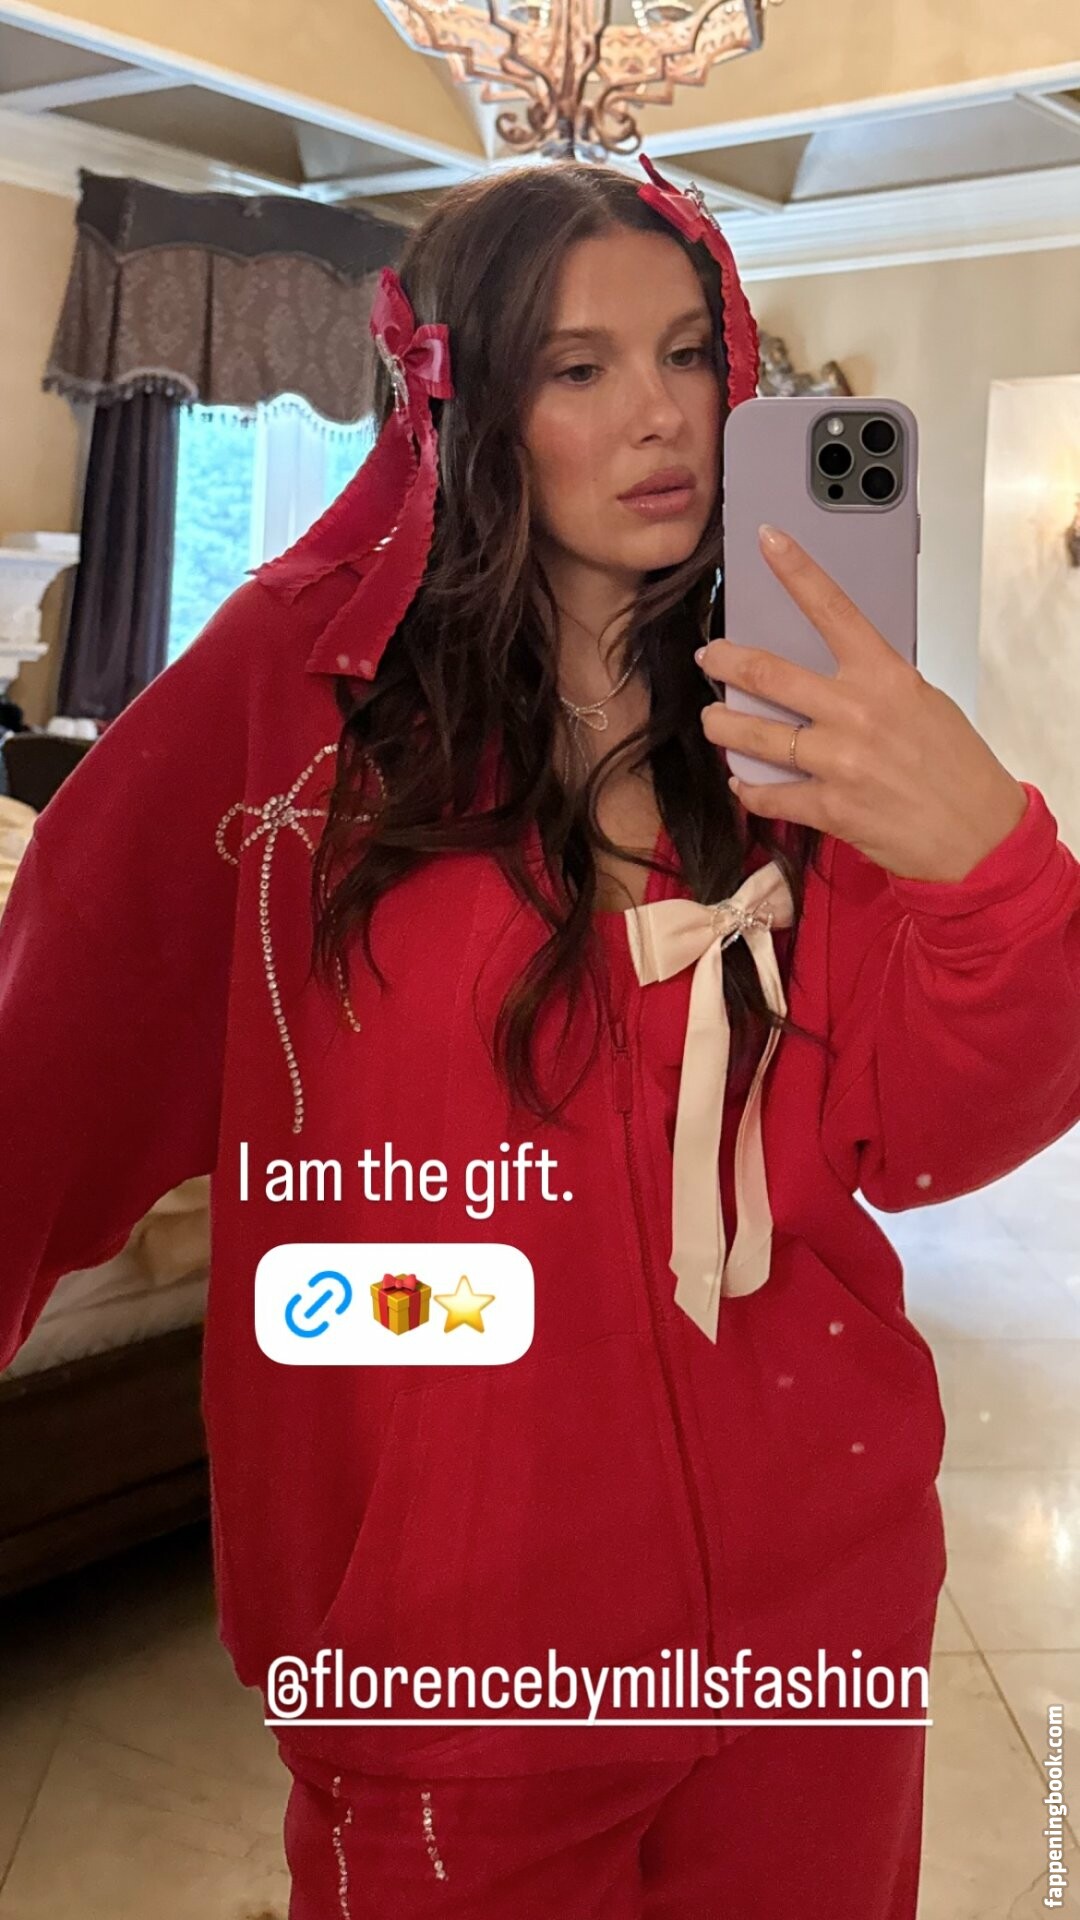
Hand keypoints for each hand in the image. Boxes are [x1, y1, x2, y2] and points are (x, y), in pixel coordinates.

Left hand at [697, 524, 1028, 883]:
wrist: (977, 834)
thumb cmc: (957, 768)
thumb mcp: (922, 704)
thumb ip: (874, 685)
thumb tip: (829, 675)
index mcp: (885, 676)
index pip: (832, 609)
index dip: (795, 570)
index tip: (767, 541)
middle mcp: (856, 712)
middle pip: (767, 674)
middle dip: (725, 662)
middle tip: (709, 658)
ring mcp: (838, 761)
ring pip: (753, 736)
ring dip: (723, 728)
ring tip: (715, 722)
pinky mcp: (829, 807)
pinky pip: (768, 794)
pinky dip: (748, 789)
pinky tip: (743, 783)